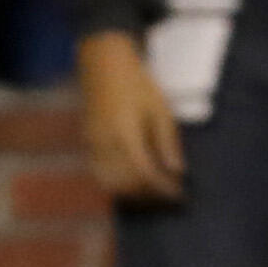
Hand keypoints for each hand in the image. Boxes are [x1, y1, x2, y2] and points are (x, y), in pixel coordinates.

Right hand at [78, 30, 187, 203]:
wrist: (103, 67)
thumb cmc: (137, 85)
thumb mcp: (160, 109)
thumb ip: (168, 142)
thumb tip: (178, 172)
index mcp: (125, 135)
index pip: (144, 174)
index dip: (162, 189)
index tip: (179, 196)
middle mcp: (104, 146)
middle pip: (126, 186)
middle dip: (149, 197)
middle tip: (170, 199)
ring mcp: (92, 147)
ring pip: (110, 185)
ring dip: (133, 195)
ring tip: (155, 194)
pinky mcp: (88, 146)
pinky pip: (101, 176)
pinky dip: (119, 185)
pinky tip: (136, 184)